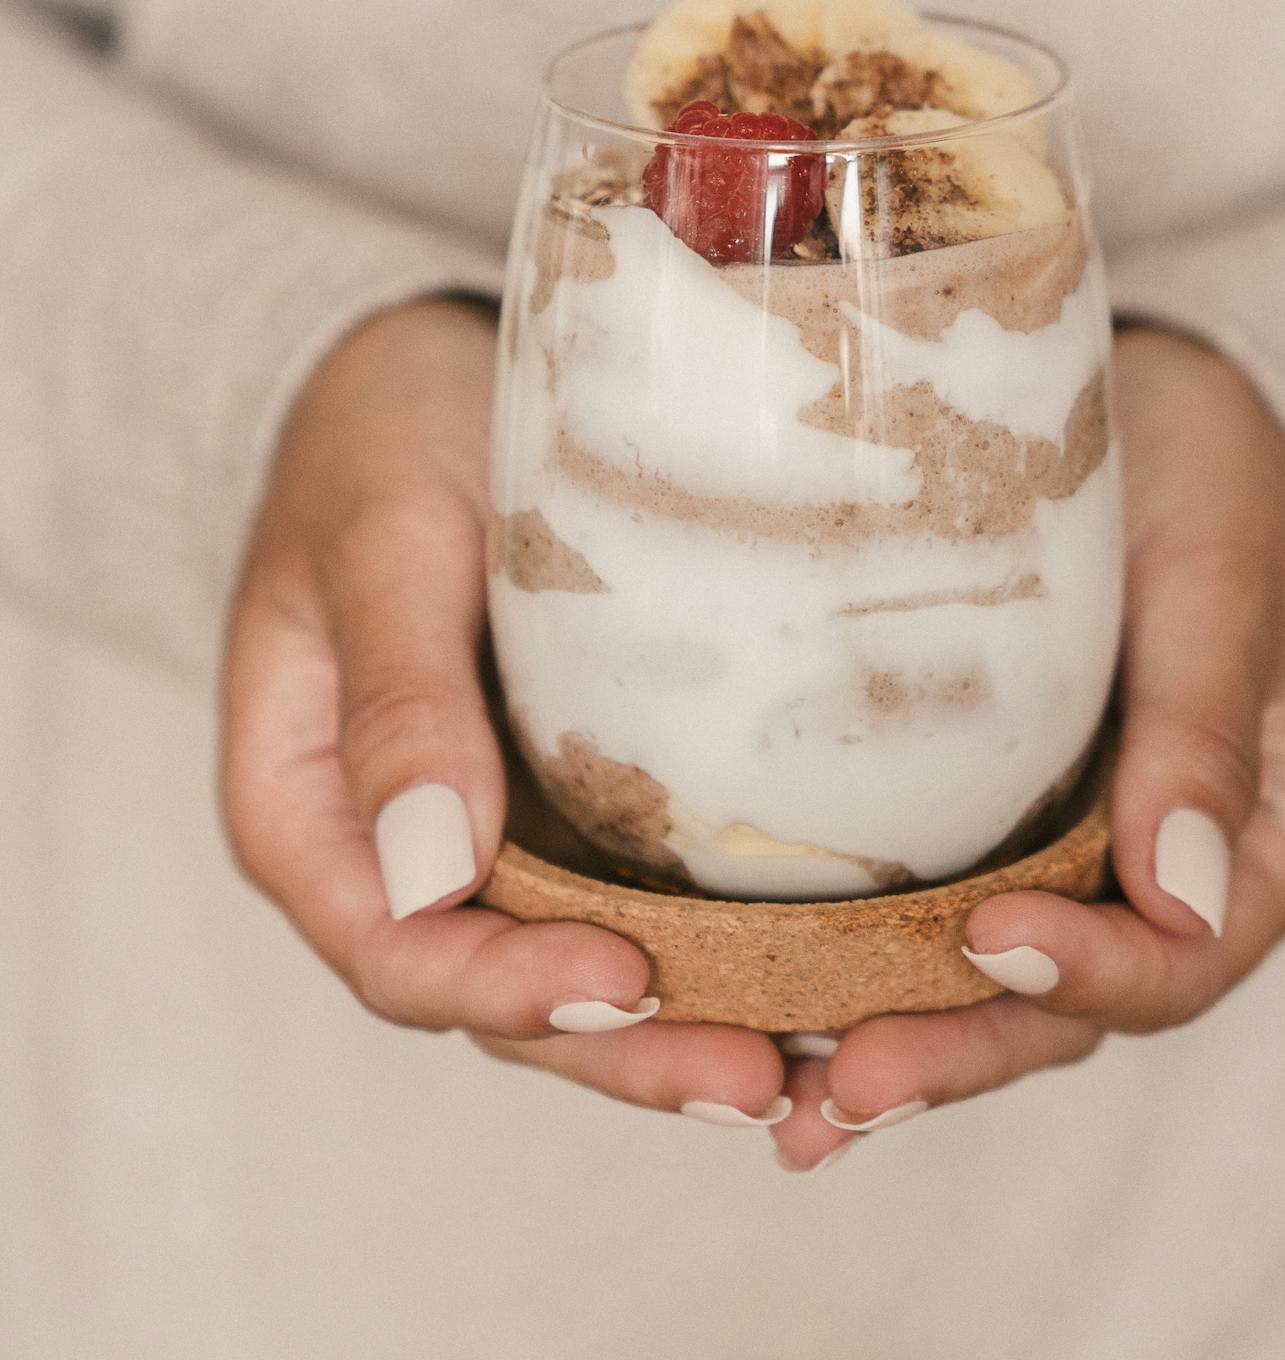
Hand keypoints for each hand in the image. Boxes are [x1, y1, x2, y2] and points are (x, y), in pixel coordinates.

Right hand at [219, 299, 788, 1126]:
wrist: (424, 368)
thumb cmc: (381, 433)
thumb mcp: (382, 540)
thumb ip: (397, 694)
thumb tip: (430, 872)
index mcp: (305, 809)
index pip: (394, 950)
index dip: (506, 987)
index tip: (627, 985)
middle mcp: (393, 850)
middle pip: (495, 997)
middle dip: (626, 1052)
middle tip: (762, 1079)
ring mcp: (486, 832)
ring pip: (572, 971)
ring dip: (682, 1032)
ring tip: (814, 1064)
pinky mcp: (570, 799)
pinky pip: (630, 902)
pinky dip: (711, 954)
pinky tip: (815, 978)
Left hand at [770, 324, 1284, 1172]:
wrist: (1147, 399)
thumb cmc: (1210, 470)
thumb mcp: (1222, 573)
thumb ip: (1204, 725)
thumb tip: (1184, 900)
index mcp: (1256, 840)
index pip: (1186, 954)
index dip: (1094, 970)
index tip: (993, 941)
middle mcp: (1155, 877)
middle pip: (1067, 1007)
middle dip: (956, 1054)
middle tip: (841, 1090)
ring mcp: (1061, 855)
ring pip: (983, 990)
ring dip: (888, 1044)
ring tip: (783, 1106)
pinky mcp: (975, 818)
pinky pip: (916, 916)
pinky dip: (847, 970)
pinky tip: (756, 1015)